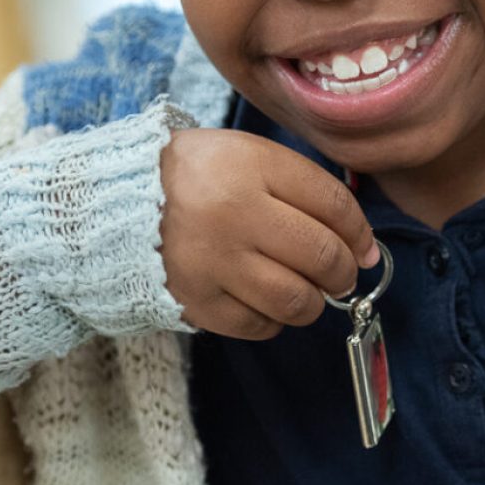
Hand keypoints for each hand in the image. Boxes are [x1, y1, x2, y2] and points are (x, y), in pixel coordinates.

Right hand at [159, 128, 377, 339]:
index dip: (360, 232)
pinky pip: (258, 326)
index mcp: (254, 167)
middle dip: (344, 271)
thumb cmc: (203, 175)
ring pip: (296, 299)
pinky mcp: (194, 301)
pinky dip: (275, 319)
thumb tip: (367, 250)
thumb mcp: (255, 158)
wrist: (117, 200)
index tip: (364, 245)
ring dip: (314, 300)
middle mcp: (235, 215)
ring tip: (305, 288)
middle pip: (322, 256)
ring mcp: (212, 262)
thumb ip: (313, 193)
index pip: (335, 206)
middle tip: (340, 273)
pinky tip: (266, 299)